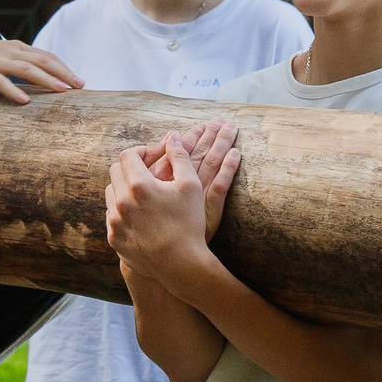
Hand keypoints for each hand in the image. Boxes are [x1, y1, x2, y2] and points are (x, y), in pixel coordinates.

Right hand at [0, 32, 81, 104]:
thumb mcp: (0, 54)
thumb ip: (17, 62)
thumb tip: (37, 75)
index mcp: (16, 48)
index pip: (46, 56)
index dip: (64, 67)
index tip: (79, 80)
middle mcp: (10, 52)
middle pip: (43, 61)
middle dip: (64, 73)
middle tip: (80, 86)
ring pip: (27, 70)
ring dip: (46, 80)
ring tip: (62, 91)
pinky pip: (0, 82)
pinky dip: (13, 91)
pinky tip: (24, 101)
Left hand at [105, 134, 213, 286]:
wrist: (181, 264)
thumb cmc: (189, 223)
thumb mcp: (190, 185)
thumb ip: (180, 157)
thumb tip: (172, 137)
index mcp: (139, 185)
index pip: (127, 155)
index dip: (139, 152)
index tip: (151, 157)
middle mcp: (121, 201)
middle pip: (115, 172)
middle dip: (130, 168)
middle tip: (146, 173)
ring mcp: (114, 221)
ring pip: (110, 194)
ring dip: (123, 188)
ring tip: (142, 194)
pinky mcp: (113, 238)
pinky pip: (111, 216)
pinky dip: (121, 211)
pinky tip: (139, 215)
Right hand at [148, 119, 239, 238]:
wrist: (163, 261)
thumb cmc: (152, 231)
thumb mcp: (144, 205)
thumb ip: (145, 180)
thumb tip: (154, 156)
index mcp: (160, 182)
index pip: (175, 152)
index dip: (186, 138)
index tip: (197, 128)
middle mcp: (179, 187)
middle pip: (196, 153)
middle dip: (207, 135)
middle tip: (218, 121)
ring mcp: (197, 198)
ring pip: (210, 163)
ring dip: (220, 143)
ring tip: (229, 127)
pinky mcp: (211, 211)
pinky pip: (221, 185)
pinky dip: (229, 168)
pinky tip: (237, 154)